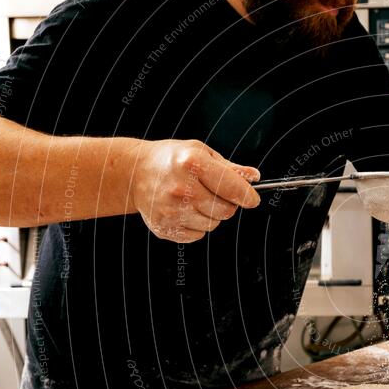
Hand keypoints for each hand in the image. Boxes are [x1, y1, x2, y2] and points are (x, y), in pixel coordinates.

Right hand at [132, 139, 259, 242]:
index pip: (232, 188)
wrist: (133, 173)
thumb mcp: (201, 153)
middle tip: (215, 193)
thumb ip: (230, 168)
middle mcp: (181, 189)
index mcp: (192, 164)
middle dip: (228, 204)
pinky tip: (184, 210)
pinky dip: (196, 225)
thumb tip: (254, 177)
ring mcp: (171, 211)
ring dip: (210, 215)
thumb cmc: (171, 160)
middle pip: (226, 211)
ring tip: (194, 199)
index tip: (252, 199)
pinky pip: (197, 235)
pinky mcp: (165, 228)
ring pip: (213, 224)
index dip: (247, 196)